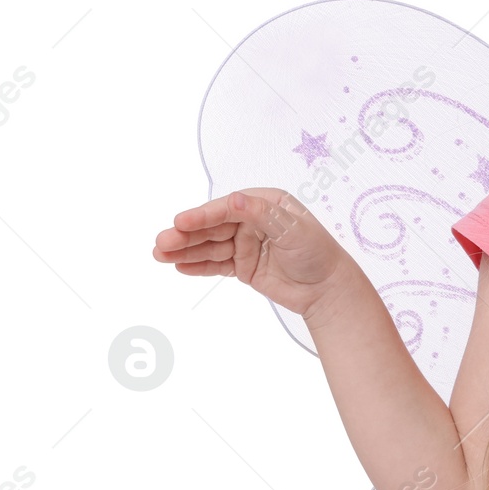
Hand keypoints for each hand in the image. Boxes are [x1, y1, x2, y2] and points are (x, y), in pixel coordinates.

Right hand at [152, 187, 352, 323]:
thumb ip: (262, 215)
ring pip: (210, 246)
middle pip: (213, 226)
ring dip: (185, 250)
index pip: (228, 207)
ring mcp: (246, 244)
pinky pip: (216, 264)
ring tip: (160, 254)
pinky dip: (198, 265)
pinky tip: (178, 266)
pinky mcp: (243, 265)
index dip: (203, 215)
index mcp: (266, 203)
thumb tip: (236, 200)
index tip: (180, 222)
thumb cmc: (318, 254)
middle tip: (161, 243)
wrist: (327, 289)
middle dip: (186, 234)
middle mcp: (253, 221)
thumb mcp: (293, 230)